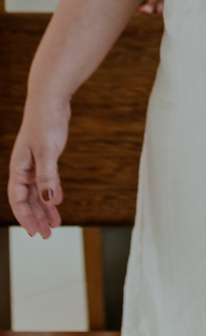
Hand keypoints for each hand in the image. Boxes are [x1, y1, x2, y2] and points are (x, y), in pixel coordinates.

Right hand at [7, 98, 69, 238]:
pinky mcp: (45, 157)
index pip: (17, 200)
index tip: (33, 232)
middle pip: (28, 199)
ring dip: (45, 208)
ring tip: (54, 225)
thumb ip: (47, 177)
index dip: (25, 217)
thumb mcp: (47, 152)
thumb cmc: (45, 123)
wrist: (51, 100)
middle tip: (46, 235)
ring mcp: (34, 163)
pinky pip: (46, 181)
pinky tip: (57, 202)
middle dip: (36, 217)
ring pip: (38, 192)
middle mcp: (23, 168)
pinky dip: (51, 192)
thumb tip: (48, 201)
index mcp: (18, 168)